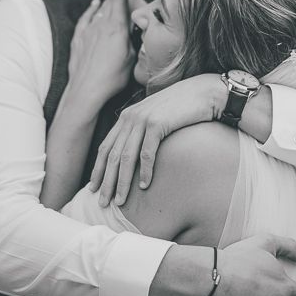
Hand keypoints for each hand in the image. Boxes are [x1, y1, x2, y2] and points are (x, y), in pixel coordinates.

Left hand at [67, 0, 133, 107]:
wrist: (86, 90)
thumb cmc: (112, 77)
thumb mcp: (132, 58)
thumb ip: (134, 38)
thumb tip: (137, 27)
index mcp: (116, 27)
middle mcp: (101, 24)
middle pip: (109, 0)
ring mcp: (88, 31)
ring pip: (99, 9)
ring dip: (107, 0)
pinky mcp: (78, 40)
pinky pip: (86, 18)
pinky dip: (91, 10)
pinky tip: (94, 4)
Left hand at [88, 73, 223, 205]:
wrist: (202, 93)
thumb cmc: (181, 108)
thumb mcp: (155, 117)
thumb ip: (142, 131)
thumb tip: (134, 156)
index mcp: (127, 116)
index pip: (106, 147)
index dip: (98, 168)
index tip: (93, 188)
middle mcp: (130, 117)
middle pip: (112, 155)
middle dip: (106, 181)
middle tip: (102, 202)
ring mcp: (143, 119)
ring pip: (126, 157)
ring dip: (122, 181)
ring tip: (120, 201)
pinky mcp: (158, 123)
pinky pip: (147, 153)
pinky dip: (144, 171)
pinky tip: (144, 186)